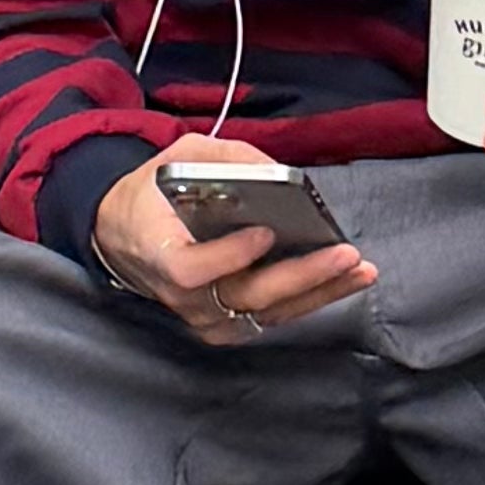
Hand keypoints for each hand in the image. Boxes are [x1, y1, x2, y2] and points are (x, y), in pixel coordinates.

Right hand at [91, 138, 377, 348]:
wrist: (124, 239)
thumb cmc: (152, 196)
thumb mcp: (175, 158)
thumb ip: (223, 158)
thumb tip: (276, 172)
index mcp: (158, 253)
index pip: (192, 270)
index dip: (228, 257)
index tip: (265, 233)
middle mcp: (182, 297)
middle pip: (246, 296)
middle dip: (302, 275)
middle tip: (344, 254)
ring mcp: (205, 318)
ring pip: (268, 313)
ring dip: (320, 292)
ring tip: (360, 269)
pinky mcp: (225, 327)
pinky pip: (272, 317)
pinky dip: (310, 299)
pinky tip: (342, 280)